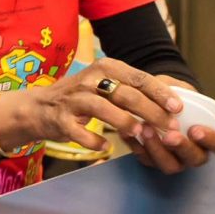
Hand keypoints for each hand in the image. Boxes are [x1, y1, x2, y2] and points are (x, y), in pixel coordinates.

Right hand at [0, 57, 180, 152]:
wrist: (37, 108)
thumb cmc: (81, 97)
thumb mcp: (105, 85)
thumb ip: (132, 89)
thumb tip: (170, 103)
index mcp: (104, 67)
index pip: (138, 78)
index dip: (159, 93)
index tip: (177, 108)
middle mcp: (88, 80)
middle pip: (125, 94)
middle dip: (150, 112)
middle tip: (168, 128)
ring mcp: (72, 99)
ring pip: (103, 108)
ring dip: (125, 122)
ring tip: (141, 135)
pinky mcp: (59, 119)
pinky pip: (79, 131)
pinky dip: (94, 140)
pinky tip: (105, 146)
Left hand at [119, 75, 214, 173]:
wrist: (152, 99)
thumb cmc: (173, 95)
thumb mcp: (179, 88)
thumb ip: (180, 94)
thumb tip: (174, 101)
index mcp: (213, 135)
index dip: (212, 140)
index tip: (196, 130)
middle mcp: (198, 151)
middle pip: (196, 158)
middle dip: (182, 148)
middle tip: (169, 136)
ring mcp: (176, 158)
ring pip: (170, 165)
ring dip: (157, 149)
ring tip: (145, 129)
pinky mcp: (154, 160)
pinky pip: (146, 160)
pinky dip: (136, 147)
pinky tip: (126, 132)